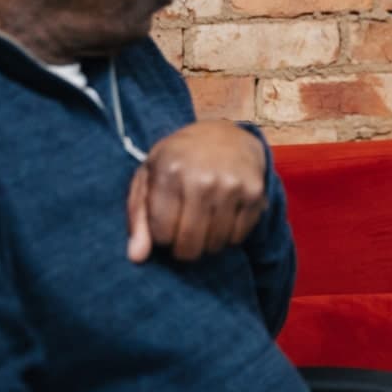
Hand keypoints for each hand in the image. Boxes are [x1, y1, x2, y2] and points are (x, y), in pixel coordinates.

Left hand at [126, 121, 266, 262]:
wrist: (228, 134)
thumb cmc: (180, 158)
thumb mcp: (149, 176)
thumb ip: (138, 217)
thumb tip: (136, 257)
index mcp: (170, 172)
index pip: (161, 234)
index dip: (161, 236)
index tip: (165, 222)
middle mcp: (203, 179)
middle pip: (189, 245)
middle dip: (182, 248)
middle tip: (183, 232)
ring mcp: (232, 187)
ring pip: (214, 245)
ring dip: (206, 243)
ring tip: (203, 223)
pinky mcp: (255, 194)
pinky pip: (238, 238)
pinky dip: (228, 236)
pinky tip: (222, 218)